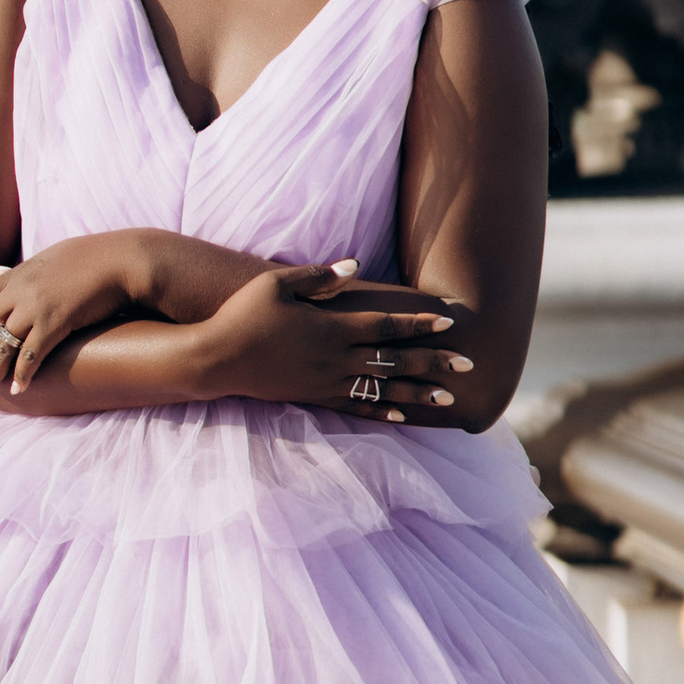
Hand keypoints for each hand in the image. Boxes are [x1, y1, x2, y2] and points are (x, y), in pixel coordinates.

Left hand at [0, 236, 188, 398]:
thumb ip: (21, 272)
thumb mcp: (46, 260)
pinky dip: (22, 374)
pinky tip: (17, 390)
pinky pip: (31, 354)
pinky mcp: (56, 322)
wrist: (119, 259)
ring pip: (1, 347)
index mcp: (14, 275)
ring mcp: (35, 306)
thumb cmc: (88, 259)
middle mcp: (18, 291)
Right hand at [197, 268, 479, 422]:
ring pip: (382, 388)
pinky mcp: (314, 397)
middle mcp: (334, 358)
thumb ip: (318, 276)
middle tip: (468, 365)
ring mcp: (326, 381)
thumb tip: (355, 266)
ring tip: (449, 397)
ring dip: (418, 392)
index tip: (449, 323)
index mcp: (329, 327)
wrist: (216, 359)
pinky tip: (404, 417)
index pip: (385, 325)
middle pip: (394, 359)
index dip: (418, 324)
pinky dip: (382, 412)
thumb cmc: (244, 314)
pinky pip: (356, 407)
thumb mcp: (277, 284)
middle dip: (433, 361)